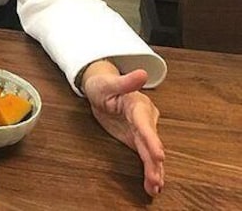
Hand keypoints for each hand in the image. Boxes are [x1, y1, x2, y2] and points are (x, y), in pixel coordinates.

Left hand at [82, 61, 164, 196]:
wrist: (101, 90)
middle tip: (156, 180)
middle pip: (150, 142)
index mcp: (138, 105)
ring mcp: (142, 131)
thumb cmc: (103, 85)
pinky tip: (153, 184)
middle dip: (154, 161)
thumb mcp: (108, 82)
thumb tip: (142, 73)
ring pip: (149, 152)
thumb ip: (125, 81)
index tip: (159, 155)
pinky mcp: (137, 139)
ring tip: (155, 187)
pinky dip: (149, 169)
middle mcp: (145, 119)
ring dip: (153, 170)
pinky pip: (144, 155)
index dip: (152, 140)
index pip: (145, 124)